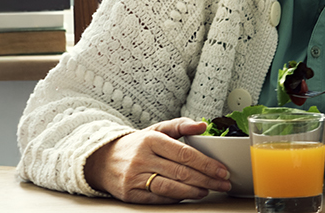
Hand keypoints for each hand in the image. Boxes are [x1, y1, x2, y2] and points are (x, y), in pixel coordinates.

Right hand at [83, 117, 231, 203]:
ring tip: (208, 190)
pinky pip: (158, 198)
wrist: (101, 159)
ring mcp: (134, 177)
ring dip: (194, 191)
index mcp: (150, 140)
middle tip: (222, 183)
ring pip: (170, 187)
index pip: (184, 154)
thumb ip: (180, 126)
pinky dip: (176, 198)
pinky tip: (189, 195)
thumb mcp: (156, 130)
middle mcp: (141, 158)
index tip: (221, 170)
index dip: (206, 164)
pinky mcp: (130, 193)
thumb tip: (202, 126)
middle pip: (181, 172)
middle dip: (206, 179)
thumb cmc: (136, 145)